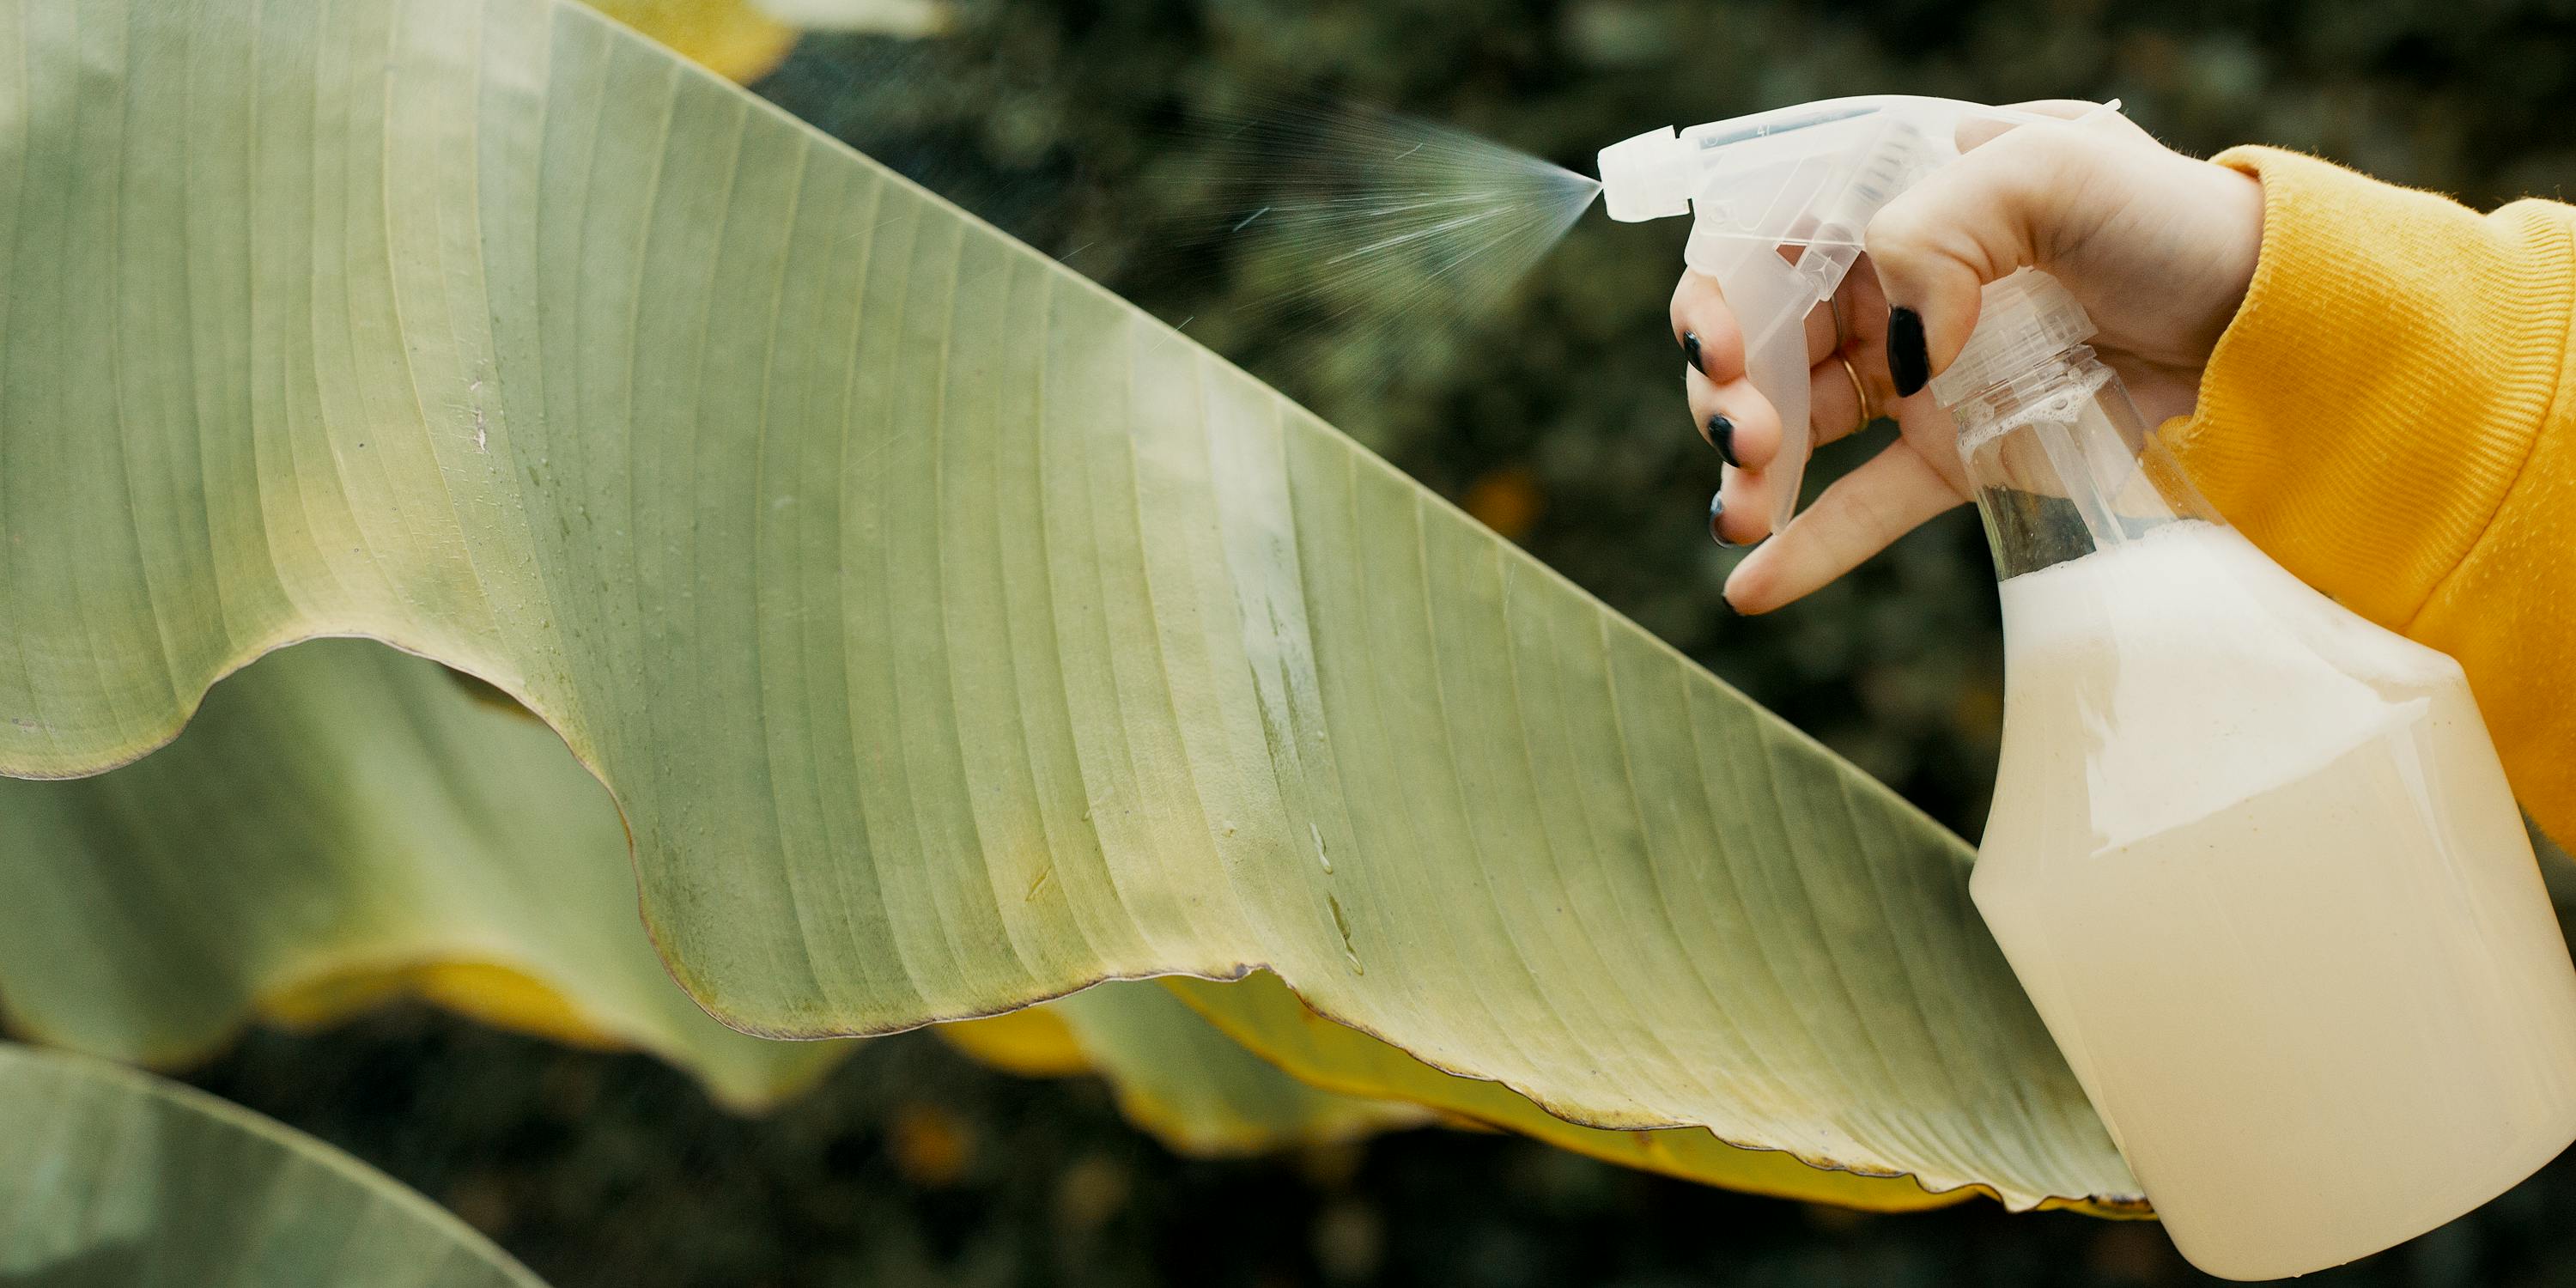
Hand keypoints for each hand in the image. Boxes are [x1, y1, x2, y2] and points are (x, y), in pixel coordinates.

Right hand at [1672, 101, 2265, 611]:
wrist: (2275, 326)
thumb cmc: (2174, 222)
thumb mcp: (2055, 171)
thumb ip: (1939, 227)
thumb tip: (1894, 347)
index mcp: (1899, 200)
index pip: (1764, 240)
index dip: (1716, 291)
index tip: (1717, 345)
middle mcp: (1894, 286)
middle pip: (1762, 340)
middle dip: (1727, 391)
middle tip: (1750, 439)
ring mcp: (1920, 376)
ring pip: (1794, 425)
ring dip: (1748, 473)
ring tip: (1740, 514)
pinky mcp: (1958, 456)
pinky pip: (1863, 505)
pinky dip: (1805, 547)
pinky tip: (1752, 585)